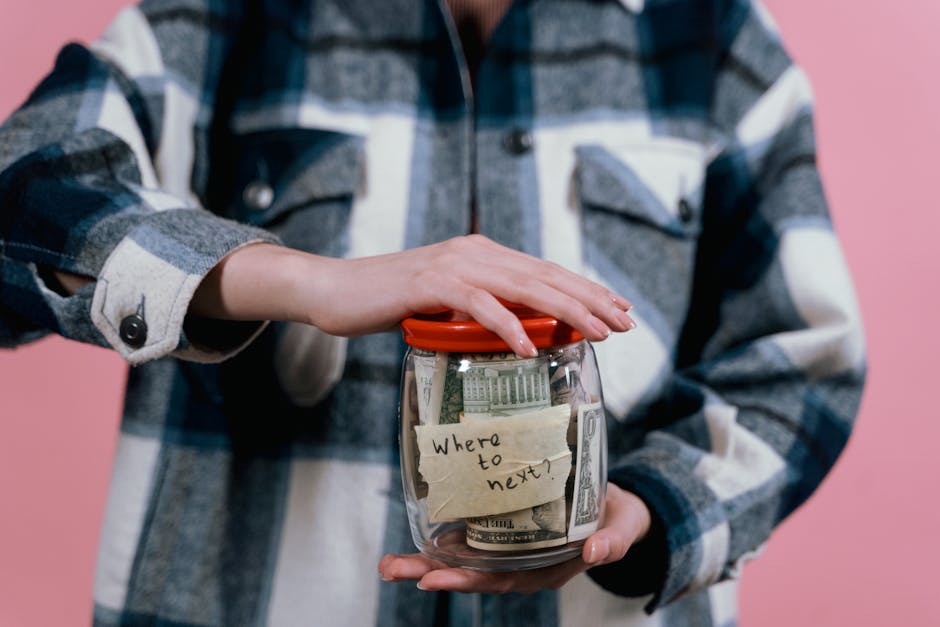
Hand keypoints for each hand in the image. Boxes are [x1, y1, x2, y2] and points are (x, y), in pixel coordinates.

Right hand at [190, 235, 634, 356]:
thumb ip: (481, 311)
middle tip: (624, 323)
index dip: (585, 289)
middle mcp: (475, 252)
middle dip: (590, 299)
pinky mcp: (429, 283)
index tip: (617, 309)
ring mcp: (453, 265)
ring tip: (596, 333)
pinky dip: (507, 325)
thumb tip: (520, 333)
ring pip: (522, 286)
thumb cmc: (390, 302)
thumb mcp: (446, 306)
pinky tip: (529, 345)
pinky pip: (478, 305)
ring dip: (564, 310)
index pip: (545, 271)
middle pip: (545, 276)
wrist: (336, 290)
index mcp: (482, 255)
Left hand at [377, 484, 650, 593]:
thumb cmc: (618, 519)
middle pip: (469, 573)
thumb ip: (613, 541)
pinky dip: (441, 536)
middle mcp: (520, 562)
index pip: (499, 580)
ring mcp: (509, 546)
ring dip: (424, 559)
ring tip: (387, 562)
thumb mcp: (623, 528)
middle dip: (428, 572)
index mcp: (544, 569)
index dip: (465, 580)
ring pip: (462, 558)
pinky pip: (470, 535)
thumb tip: (597, 553)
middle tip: (390, 567)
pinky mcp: (504, 526)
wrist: (615, 505)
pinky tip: (415, 529)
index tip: (432, 578)